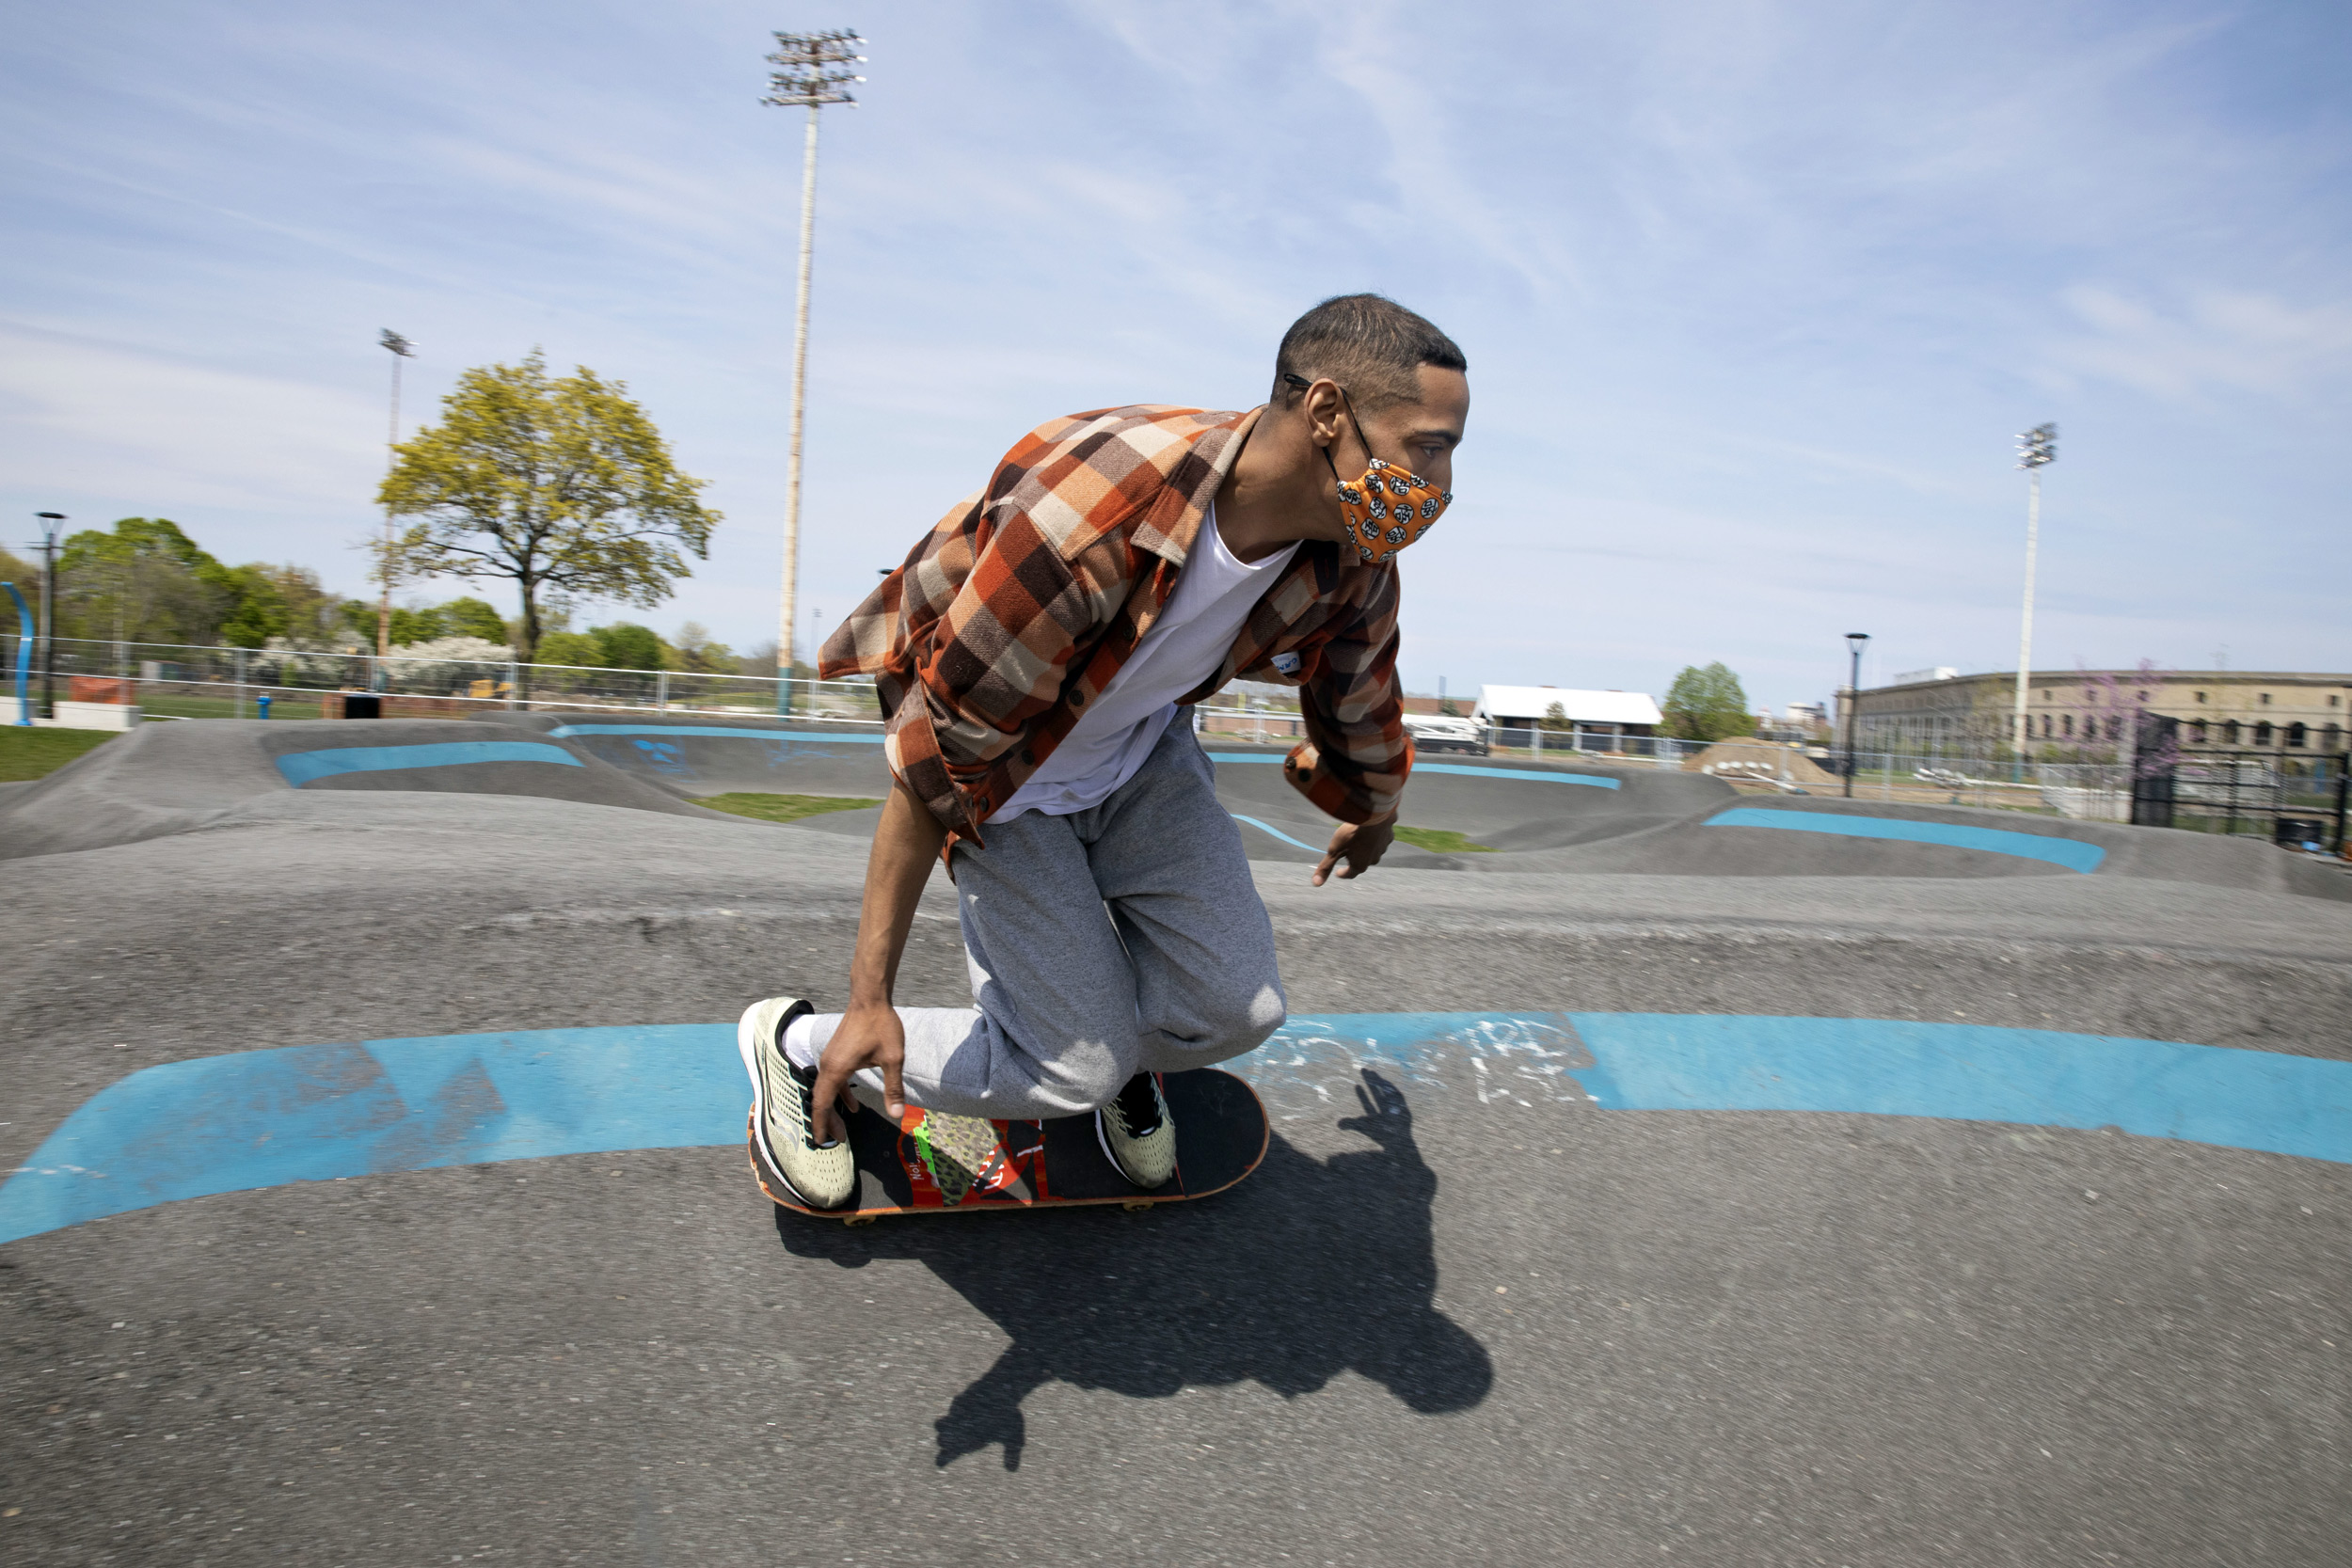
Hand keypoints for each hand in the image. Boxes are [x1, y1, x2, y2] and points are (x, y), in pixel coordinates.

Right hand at [810, 999, 905, 1143]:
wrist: (870, 999)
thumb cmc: (881, 1026)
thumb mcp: (892, 1059)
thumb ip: (893, 1088)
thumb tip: (898, 1114)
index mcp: (836, 1069)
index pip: (822, 1104)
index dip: (821, 1124)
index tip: (821, 1141)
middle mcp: (828, 1065)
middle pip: (821, 1100)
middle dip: (827, 1121)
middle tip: (835, 1140)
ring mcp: (830, 1058)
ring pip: (826, 1091)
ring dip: (833, 1109)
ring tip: (842, 1128)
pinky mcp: (836, 1054)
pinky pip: (832, 1080)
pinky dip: (839, 1095)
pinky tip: (852, 1105)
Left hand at [1312, 818, 1393, 885]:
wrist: (1373, 815)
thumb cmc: (1352, 834)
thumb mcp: (1334, 850)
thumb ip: (1326, 867)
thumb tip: (1316, 883)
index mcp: (1360, 865)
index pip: (1350, 873)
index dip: (1343, 873)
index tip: (1338, 872)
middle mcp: (1373, 859)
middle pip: (1362, 862)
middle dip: (1354, 859)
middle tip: (1347, 854)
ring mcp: (1382, 848)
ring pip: (1372, 850)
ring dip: (1365, 847)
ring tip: (1358, 840)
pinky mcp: (1388, 836)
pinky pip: (1380, 838)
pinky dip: (1374, 836)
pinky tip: (1370, 829)